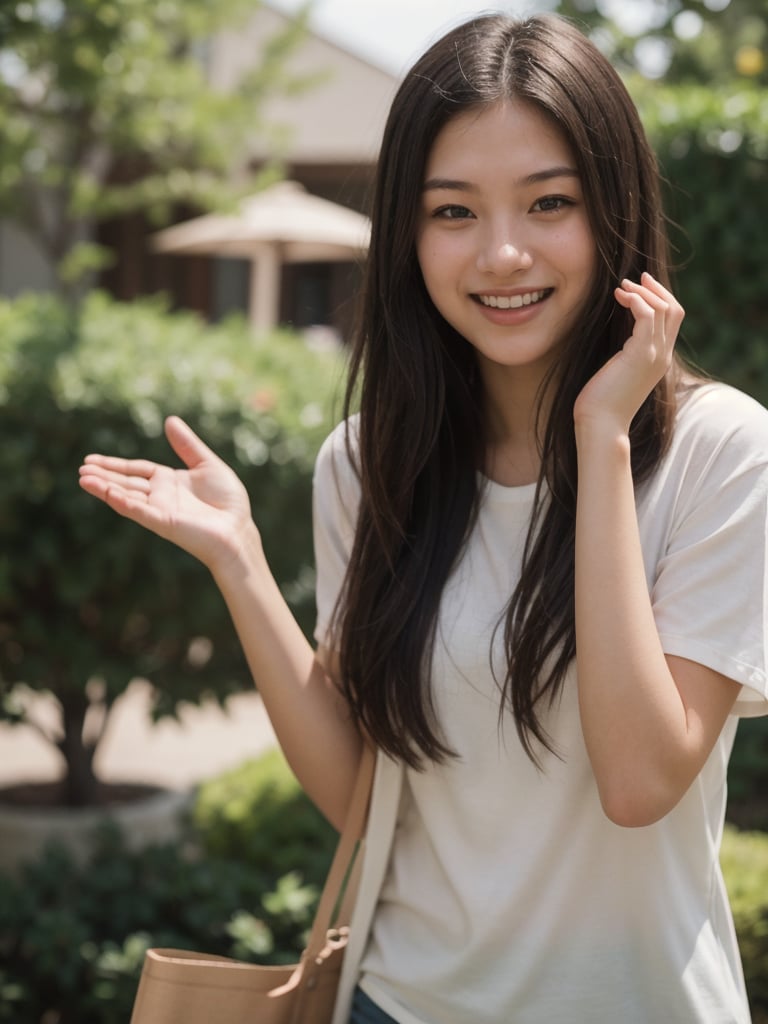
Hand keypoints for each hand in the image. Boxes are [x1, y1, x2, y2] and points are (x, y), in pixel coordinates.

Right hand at [78, 416, 254, 570]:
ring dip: (105, 488)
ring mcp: (159, 510)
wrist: (238, 529)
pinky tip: (106, 492)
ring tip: (83, 479)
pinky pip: (139, 511)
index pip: (136, 470)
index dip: (115, 464)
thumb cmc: (228, 501)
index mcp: (169, 481)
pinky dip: (122, 501)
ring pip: (126, 496)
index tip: (91, 459)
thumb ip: (187, 445)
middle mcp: (160, 495)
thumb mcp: (207, 464)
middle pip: (126, 482)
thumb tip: (169, 420)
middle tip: (81, 469)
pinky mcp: (163, 522)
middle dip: (104, 475)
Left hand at [573, 272, 684, 433]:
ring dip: (642, 292)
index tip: (637, 288)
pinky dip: (637, 301)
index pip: (672, 320)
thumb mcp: (616, 374)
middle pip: (675, 310)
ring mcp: (655, 355)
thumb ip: (623, 356)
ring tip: (621, 288)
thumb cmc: (601, 404)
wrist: (602, 425)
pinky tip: (621, 298)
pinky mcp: (642, 355)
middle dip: (656, 289)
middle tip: (634, 279)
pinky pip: (648, 316)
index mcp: (659, 360)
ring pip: (663, 309)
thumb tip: (615, 344)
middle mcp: (662, 356)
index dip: (658, 299)